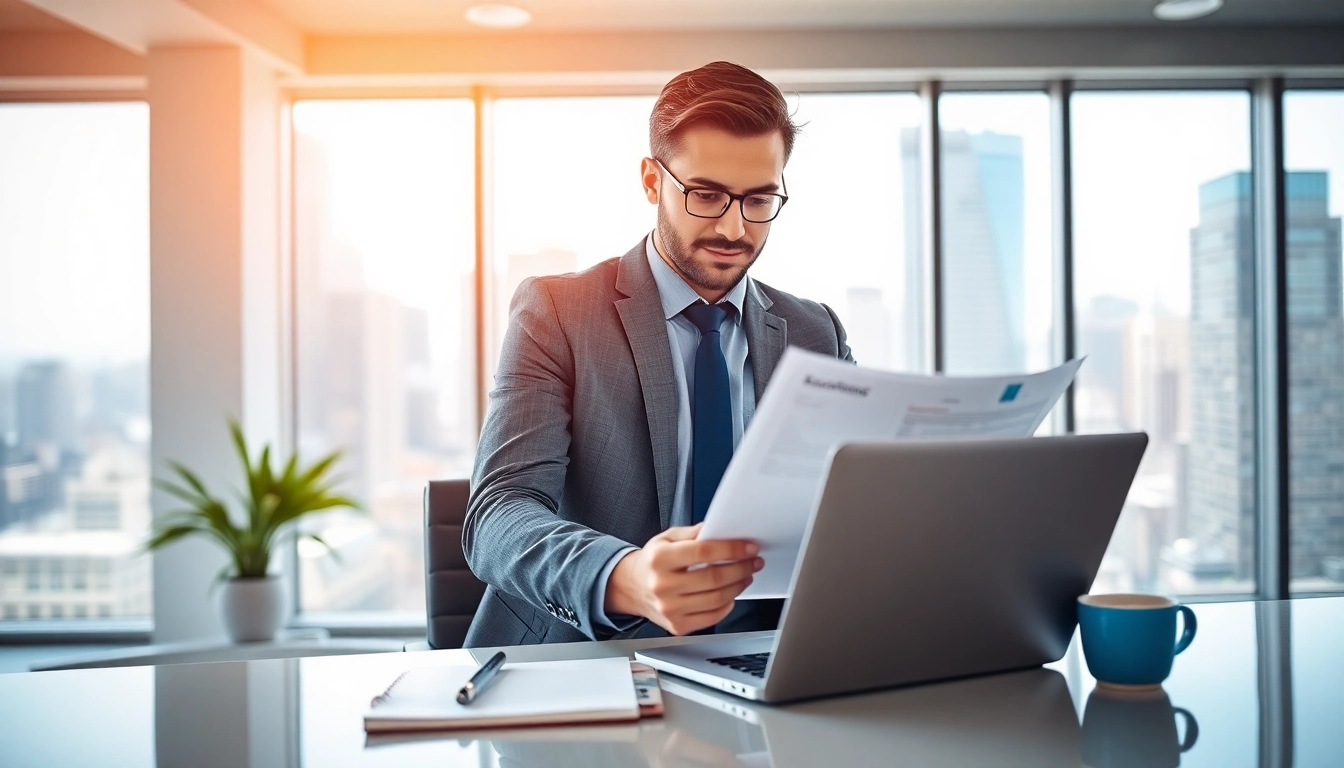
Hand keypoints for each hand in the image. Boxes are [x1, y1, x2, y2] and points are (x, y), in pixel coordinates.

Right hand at [605, 523, 763, 635]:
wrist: (632, 587)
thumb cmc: (653, 562)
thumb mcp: (667, 538)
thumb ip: (694, 533)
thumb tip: (722, 531)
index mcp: (659, 559)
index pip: (704, 552)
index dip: (732, 549)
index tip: (749, 547)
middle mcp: (662, 585)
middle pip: (713, 578)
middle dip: (740, 568)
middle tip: (753, 561)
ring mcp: (669, 609)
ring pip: (716, 599)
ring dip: (738, 586)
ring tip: (746, 575)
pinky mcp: (677, 626)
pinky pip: (712, 617)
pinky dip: (727, 605)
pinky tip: (731, 594)